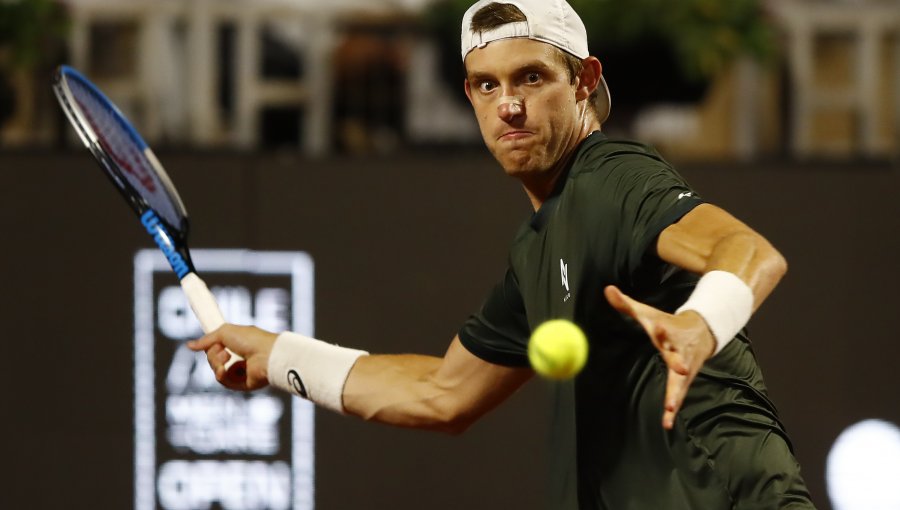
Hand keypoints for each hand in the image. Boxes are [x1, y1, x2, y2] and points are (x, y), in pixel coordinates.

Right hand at [187, 324, 277, 391]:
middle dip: (214, 356)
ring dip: (217, 365)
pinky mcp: (244, 383)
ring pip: (218, 372)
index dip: (212, 347)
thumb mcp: (224, 332)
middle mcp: (240, 357)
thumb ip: (206, 340)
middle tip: (223, 351)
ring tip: (226, 359)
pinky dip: (222, 376)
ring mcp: (242, 371)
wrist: (266, 354)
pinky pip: (225, 382)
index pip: (217, 348)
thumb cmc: (250, 339)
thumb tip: (189, 345)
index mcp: (238, 344)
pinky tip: (225, 370)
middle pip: (214, 360)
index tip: (209, 344)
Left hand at [604, 285, 714, 429]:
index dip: (660, 327)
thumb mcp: (649, 313)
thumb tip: (607, 289)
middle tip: (679, 369)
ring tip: (671, 408)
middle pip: (677, 356)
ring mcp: (685, 365)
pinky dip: (674, 407)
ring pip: (681, 381)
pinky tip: (667, 422)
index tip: (657, 326)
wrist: (703, 330)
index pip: (663, 328)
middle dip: (678, 362)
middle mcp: (678, 349)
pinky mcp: (686, 378)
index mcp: (668, 331)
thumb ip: (627, 304)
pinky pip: (680, 394)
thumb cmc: (669, 323)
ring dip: (677, 394)